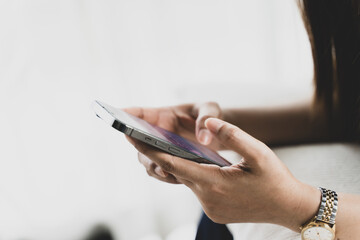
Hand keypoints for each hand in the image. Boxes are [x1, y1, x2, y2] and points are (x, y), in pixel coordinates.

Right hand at [123, 102, 223, 183]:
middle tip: (147, 153)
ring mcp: (161, 150)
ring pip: (148, 160)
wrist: (217, 134)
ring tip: (166, 172)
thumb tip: (203, 140)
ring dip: (154, 166)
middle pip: (139, 142)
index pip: (140, 114)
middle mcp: (157, 134)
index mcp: (163, 116)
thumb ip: (206, 118)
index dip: (127, 114)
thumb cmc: (208, 115)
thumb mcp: (210, 109)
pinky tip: (180, 179)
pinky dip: (168, 176)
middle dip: (140, 148)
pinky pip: (162, 172)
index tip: (117, 113)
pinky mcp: (171, 164)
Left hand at [128, 118, 320, 231]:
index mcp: (214, 182)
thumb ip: (232, 135)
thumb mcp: (258, 152)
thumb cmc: (275, 178)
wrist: (288, 207)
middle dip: (157, 154)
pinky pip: (195, 188)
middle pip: (174, 172)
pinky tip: (192, 163)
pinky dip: (190, 175)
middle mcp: (206, 198)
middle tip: (140, 136)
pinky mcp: (214, 212)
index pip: (172, 164)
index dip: (149, 149)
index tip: (129, 136)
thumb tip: (208, 123)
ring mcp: (209, 208)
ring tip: (164, 145)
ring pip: (185, 180)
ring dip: (176, 165)